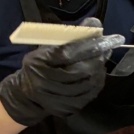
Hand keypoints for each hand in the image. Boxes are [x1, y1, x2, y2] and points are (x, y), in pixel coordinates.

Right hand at [0, 19, 122, 125]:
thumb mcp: (49, 46)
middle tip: (106, 50)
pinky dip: (97, 84)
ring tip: (101, 62)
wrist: (28, 93)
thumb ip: (71, 35)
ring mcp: (54, 99)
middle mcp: (44, 82)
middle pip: (79, 71)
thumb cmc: (41, 64)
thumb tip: (95, 24)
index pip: (67, 53)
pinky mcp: (65, 109)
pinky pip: (88, 96)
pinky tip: (98, 76)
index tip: (103, 38)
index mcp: (39, 62)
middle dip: (97, 59)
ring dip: (99, 71)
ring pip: (86, 84)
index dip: (88, 45)